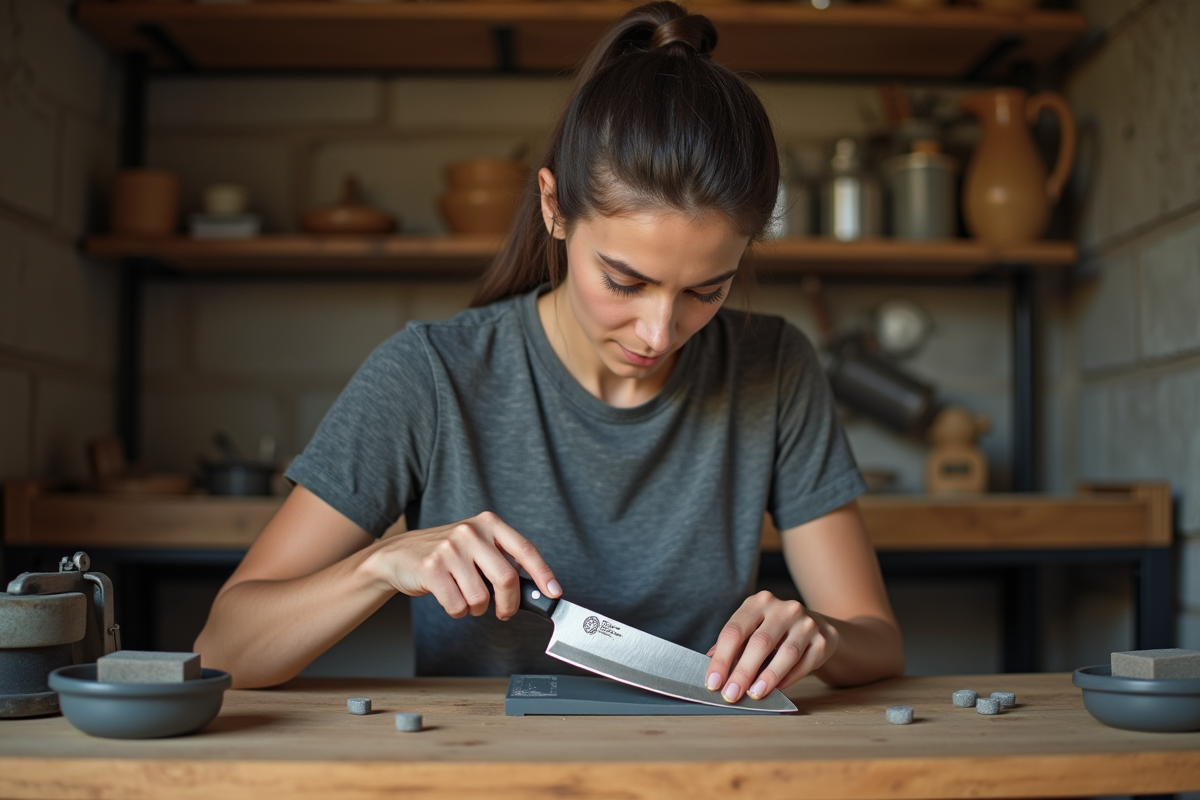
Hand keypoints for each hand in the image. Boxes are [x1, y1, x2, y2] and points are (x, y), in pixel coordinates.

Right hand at [361, 511, 559, 621]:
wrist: (398, 555)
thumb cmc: (445, 555)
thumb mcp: (476, 546)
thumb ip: (501, 560)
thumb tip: (534, 588)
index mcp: (488, 524)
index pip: (526, 550)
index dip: (544, 574)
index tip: (554, 593)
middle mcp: (471, 532)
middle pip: (507, 578)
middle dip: (509, 604)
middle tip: (504, 612)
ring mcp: (450, 549)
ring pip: (480, 597)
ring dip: (477, 609)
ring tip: (466, 598)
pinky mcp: (432, 568)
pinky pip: (457, 605)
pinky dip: (458, 611)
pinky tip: (449, 599)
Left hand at [704, 591, 838, 702]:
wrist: (815, 628)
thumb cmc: (774, 633)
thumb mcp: (751, 632)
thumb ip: (731, 648)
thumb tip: (709, 668)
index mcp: (758, 602)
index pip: (734, 631)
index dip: (722, 659)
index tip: (713, 682)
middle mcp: (783, 608)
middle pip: (760, 642)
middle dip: (743, 672)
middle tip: (731, 694)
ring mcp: (806, 622)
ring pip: (786, 653)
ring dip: (768, 677)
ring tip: (754, 694)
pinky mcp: (823, 638)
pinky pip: (805, 663)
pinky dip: (789, 678)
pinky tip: (776, 689)